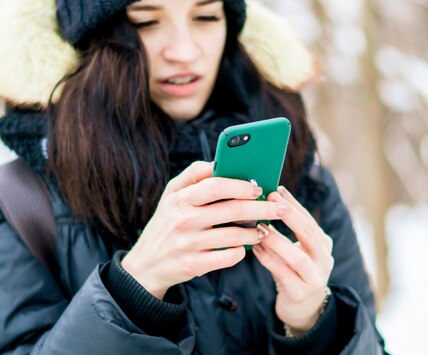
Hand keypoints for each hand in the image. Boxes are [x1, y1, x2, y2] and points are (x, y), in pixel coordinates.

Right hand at [121, 161, 286, 298]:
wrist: (146, 264)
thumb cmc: (166, 222)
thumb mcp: (171, 194)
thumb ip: (194, 175)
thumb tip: (220, 162)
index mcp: (180, 198)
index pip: (216, 185)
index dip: (241, 185)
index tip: (259, 188)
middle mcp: (183, 220)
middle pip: (232, 209)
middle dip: (262, 208)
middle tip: (280, 209)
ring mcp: (189, 244)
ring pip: (234, 235)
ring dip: (255, 232)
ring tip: (264, 230)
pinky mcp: (194, 265)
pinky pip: (229, 256)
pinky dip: (241, 251)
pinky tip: (245, 247)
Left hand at [252, 186, 333, 334]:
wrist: (303, 308)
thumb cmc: (293, 270)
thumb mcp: (295, 248)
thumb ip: (286, 229)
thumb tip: (268, 198)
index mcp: (323, 243)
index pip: (309, 219)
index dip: (293, 204)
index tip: (276, 189)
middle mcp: (324, 259)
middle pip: (309, 233)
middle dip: (289, 215)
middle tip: (269, 201)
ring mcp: (315, 278)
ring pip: (297, 257)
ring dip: (277, 241)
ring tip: (260, 228)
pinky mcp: (301, 293)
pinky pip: (283, 274)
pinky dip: (268, 260)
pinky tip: (256, 249)